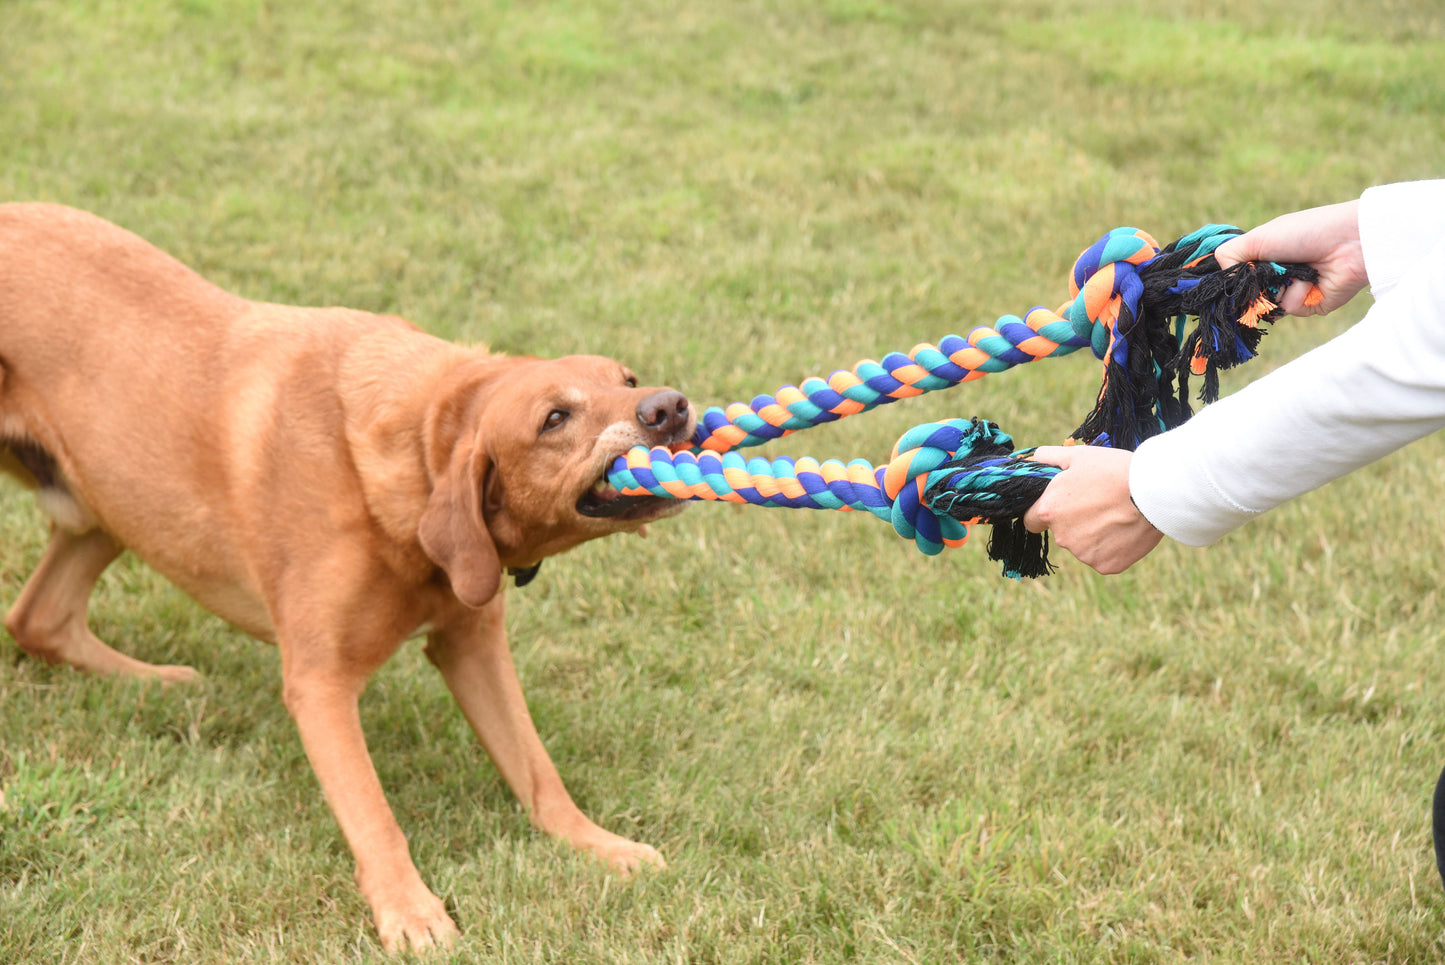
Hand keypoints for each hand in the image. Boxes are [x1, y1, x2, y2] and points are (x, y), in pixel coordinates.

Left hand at [1021, 446, 1161, 573]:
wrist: (1154, 492)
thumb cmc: (1113, 470)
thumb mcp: (1077, 456)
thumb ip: (1047, 458)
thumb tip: (1031, 459)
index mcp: (1049, 511)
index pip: (1032, 520)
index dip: (1046, 511)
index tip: (1062, 505)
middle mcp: (1062, 537)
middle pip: (1061, 532)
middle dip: (1075, 520)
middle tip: (1099, 503)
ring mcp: (1084, 554)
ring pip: (1084, 545)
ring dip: (1095, 534)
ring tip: (1117, 513)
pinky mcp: (1106, 565)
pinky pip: (1104, 557)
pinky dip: (1113, 547)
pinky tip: (1126, 529)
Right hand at [1215, 199, 1367, 315]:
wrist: (1350, 242)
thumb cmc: (1305, 232)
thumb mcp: (1259, 237)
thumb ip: (1230, 255)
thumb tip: (1222, 279)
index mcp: (1265, 257)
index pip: (1238, 277)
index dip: (1233, 281)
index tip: (1230, 282)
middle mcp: (1278, 275)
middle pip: (1248, 296)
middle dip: (1254, 287)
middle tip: (1267, 272)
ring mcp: (1294, 291)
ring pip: (1268, 306)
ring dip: (1280, 288)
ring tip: (1298, 270)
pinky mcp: (1311, 305)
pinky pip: (1291, 309)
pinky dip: (1299, 295)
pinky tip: (1312, 280)